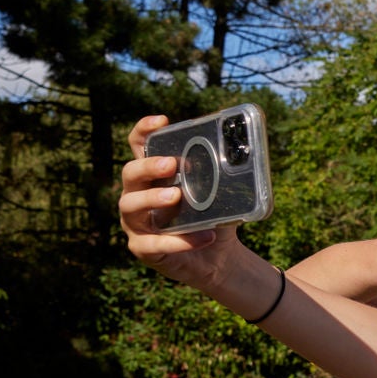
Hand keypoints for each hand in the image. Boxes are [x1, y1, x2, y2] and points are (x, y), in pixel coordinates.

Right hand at [119, 114, 237, 289]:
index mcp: (154, 176)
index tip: (161, 121)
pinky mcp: (143, 248)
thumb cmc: (213, 217)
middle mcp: (138, 195)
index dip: (143, 131)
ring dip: (152, 199)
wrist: (218, 256)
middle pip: (130, 173)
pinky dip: (178, 241)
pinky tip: (203, 236)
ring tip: (177, 196)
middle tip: (171, 164)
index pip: (139, 146)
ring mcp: (136, 223)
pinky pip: (152, 244)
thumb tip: (247, 158)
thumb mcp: (221, 194)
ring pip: (130, 206)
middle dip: (148, 166)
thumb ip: (224, 176)